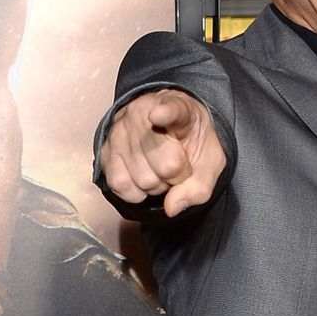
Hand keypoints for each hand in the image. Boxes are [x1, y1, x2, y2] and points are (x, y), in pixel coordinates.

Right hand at [100, 90, 226, 216]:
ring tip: (159, 167)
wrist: (169, 132)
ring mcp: (120, 130)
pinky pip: (121, 185)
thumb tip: (172, 207)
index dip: (166, 113)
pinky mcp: (105, 150)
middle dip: (178, 177)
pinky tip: (143, 177)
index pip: (172, 110)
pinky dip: (136, 193)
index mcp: (179, 108)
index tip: (158, 115)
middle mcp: (143, 112)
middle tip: (178, 165)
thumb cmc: (192, 143)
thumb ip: (200, 186)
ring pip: (144, 180)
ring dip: (157, 185)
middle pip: (167, 166)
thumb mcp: (210, 161)